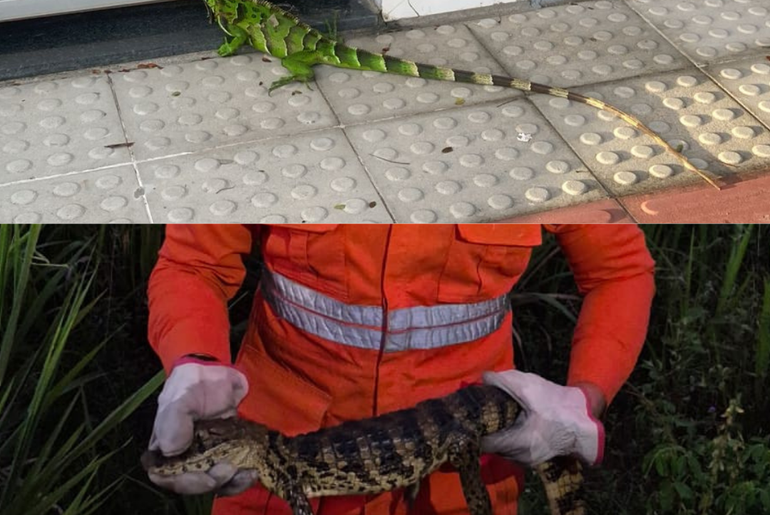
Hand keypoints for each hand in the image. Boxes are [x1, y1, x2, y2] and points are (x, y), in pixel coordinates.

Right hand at [147, 356, 255, 494]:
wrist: (216, 371)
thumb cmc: (192, 383)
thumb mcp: (180, 396)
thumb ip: (174, 420)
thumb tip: (172, 449)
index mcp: (163, 448)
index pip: (166, 477)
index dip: (185, 482)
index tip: (205, 476)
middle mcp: (182, 457)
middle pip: (193, 484)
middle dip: (212, 482)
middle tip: (229, 469)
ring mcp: (204, 457)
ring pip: (213, 483)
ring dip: (230, 484)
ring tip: (246, 474)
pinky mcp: (224, 454)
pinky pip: (230, 475)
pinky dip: (240, 478)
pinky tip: (252, 472)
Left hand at [480, 370, 604, 466]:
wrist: (584, 419)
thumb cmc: (557, 404)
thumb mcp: (529, 387)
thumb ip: (503, 381)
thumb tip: (482, 378)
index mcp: (518, 443)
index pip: (483, 442)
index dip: (473, 427)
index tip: (467, 413)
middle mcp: (519, 457)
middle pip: (489, 446)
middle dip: (482, 428)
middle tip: (476, 410)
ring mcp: (526, 460)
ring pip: (499, 448)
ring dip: (493, 432)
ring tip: (489, 414)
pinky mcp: (531, 457)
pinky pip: (510, 448)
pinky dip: (504, 436)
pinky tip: (505, 421)